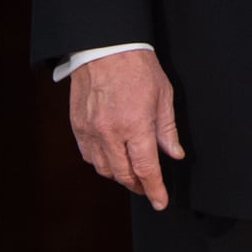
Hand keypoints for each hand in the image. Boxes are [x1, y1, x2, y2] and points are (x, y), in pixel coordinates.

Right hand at [68, 48, 184, 208]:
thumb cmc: (139, 68)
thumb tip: (174, 154)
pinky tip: (113, 160)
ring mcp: (90, 131)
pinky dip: (102, 163)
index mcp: (135, 125)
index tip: (160, 203)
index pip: (146, 168)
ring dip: (119, 176)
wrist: (105, 48)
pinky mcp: (77, 127)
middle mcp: (110, 133)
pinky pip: (89, 156)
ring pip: (104, 169)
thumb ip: (167, 129)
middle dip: (137, 186)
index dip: (154, 189)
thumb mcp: (164, 95)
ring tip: (133, 175)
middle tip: (148, 188)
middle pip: (123, 174)